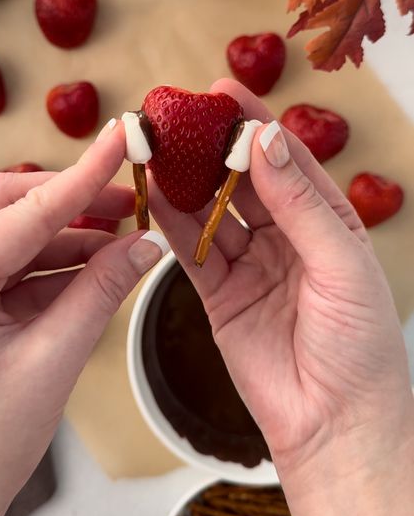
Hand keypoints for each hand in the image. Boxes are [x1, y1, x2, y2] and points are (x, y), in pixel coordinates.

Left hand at [0, 119, 166, 515]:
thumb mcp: (52, 361)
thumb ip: (101, 293)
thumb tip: (146, 245)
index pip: (26, 211)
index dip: (84, 174)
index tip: (123, 139)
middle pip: (6, 204)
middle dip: (69, 198)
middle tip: (124, 197)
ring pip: (9, 234)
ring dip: (65, 234)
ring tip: (122, 238)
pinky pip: (8, 264)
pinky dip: (51, 263)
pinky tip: (95, 266)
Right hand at [150, 79, 413, 515]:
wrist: (336, 424)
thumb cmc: (360, 346)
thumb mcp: (340, 263)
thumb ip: (299, 203)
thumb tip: (265, 143)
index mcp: (327, 220)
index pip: (285, 159)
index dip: (254, 124)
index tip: (223, 91)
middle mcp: (287, 237)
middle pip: (241, 180)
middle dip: (210, 147)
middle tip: (177, 116)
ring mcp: (250, 264)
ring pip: (211, 211)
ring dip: (184, 180)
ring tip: (156, 148)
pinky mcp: (220, 295)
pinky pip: (191, 251)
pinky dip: (171, 223)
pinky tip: (154, 195)